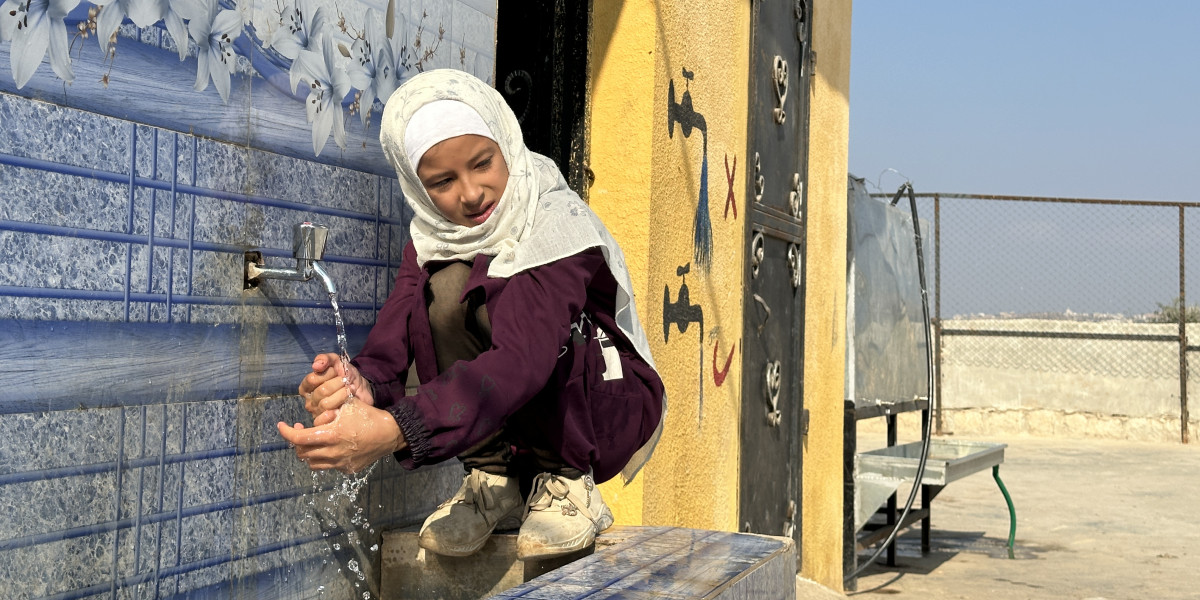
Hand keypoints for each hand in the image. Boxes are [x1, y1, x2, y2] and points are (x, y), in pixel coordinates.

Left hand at [276, 400, 405, 472]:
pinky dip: (324, 457)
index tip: (281, 425)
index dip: (286, 432)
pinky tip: (331, 447)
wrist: (390, 433)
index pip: (299, 438)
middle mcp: (333, 452)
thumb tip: (314, 409)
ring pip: (312, 463)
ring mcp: (340, 463)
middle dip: (296, 441)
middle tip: (299, 429)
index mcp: (331, 435)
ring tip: (313, 440)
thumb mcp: (347, 405)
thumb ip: (328, 408)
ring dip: (308, 452)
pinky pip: (328, 466)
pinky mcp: (347, 469)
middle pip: (302, 453)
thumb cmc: (368, 416)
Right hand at [299, 352, 375, 420]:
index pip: (312, 379)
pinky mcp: (326, 422)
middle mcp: (310, 400)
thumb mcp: (337, 362)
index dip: (327, 374)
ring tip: (350, 391)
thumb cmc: (346, 376)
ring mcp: (317, 413)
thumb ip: (326, 359)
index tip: (338, 372)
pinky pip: (324, 419)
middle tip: (347, 382)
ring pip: (326, 404)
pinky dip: (335, 411)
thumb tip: (316, 365)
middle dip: (338, 384)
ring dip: (342, 394)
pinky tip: (344, 406)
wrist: (362, 390)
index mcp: (307, 387)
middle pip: (321, 391)